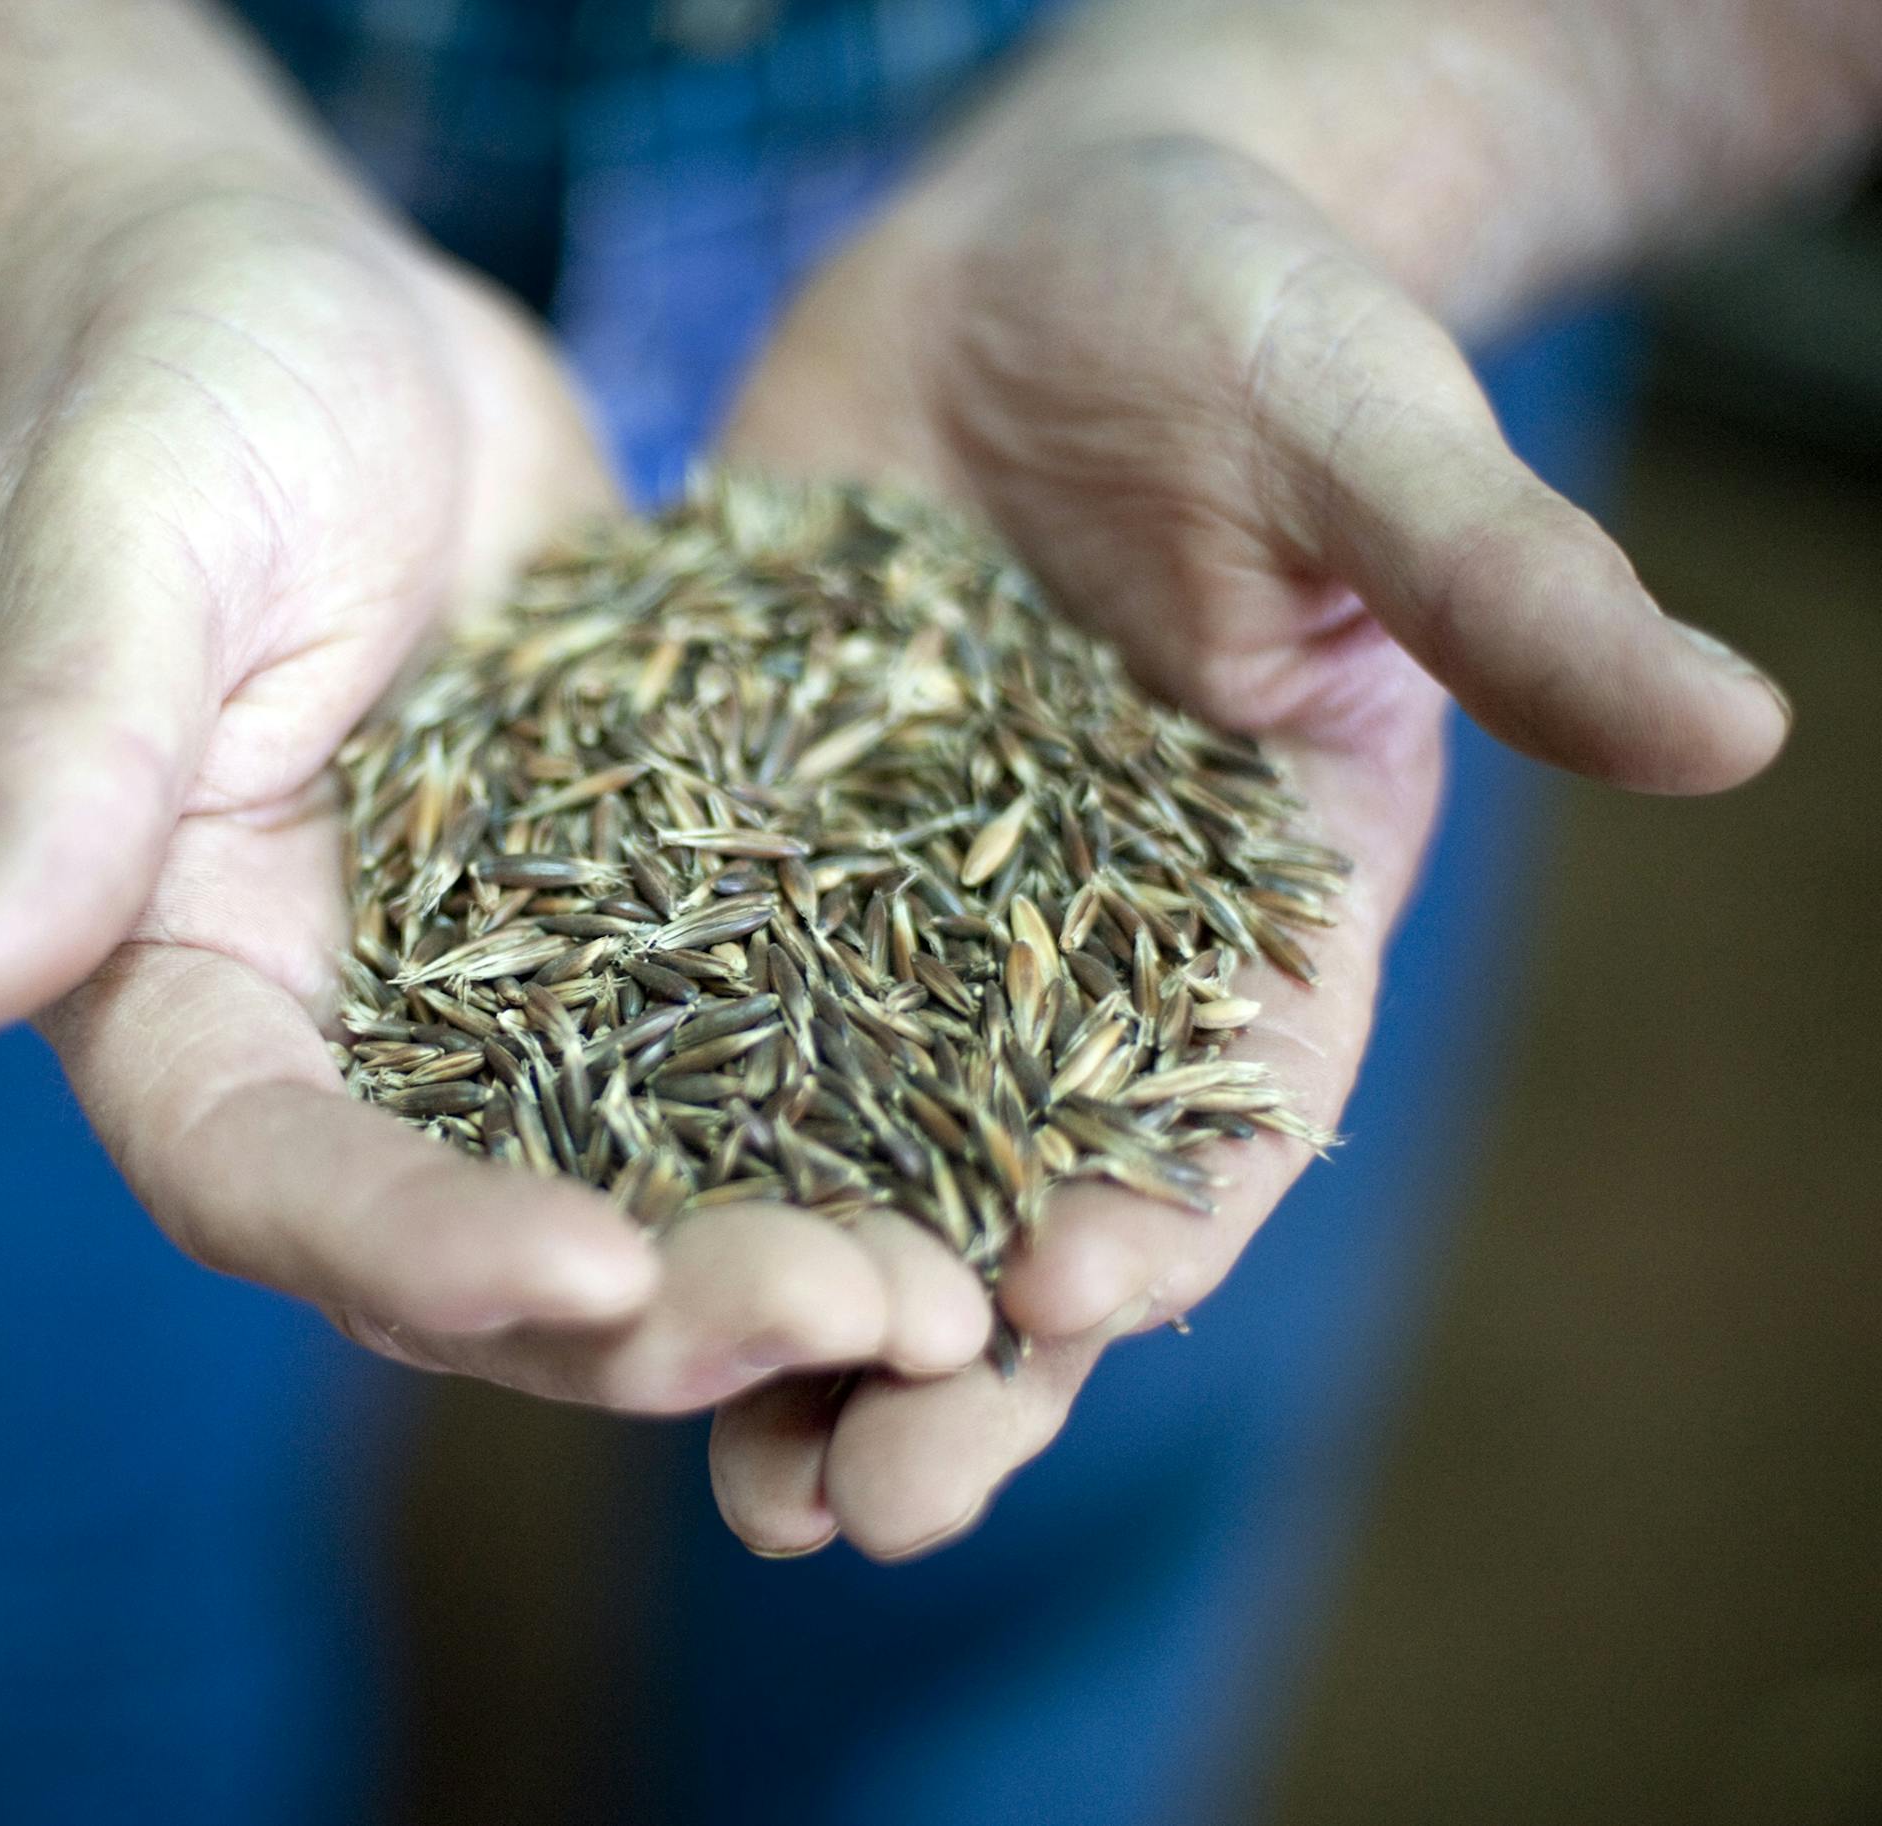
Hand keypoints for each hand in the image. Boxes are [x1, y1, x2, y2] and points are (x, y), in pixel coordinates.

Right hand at [0, 194, 983, 1408]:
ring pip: (654, 1184)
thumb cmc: (169, 405)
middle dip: (678, 1311)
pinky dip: (871, 1108)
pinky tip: (1020, 1136)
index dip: (423, 1246)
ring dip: (803, 1252)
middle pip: (499, 1242)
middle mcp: (356, 1043)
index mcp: (189, 996)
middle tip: (880, 1315)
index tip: (592, 1269)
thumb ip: (54, 767)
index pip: (278, 1180)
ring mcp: (512, 1000)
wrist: (315, 325)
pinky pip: (757, 1046)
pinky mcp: (644, 926)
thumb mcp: (111, 555)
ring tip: (977, 1288)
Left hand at [709, 134, 1789, 1555]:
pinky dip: (632, 1129)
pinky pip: (684, 1008)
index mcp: (1254, 908)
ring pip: (842, 1157)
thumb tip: (1740, 723)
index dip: (1161, 1216)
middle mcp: (1071, 957)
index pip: (1227, 1113)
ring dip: (781, 1319)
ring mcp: (896, 920)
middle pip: (1018, 1197)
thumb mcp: (1366, 440)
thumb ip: (1505, 587)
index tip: (1066, 1296)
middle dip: (950, 1362)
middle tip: (858, 1507)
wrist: (1042, 253)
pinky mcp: (753, 850)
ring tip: (704, 1459)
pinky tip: (555, 1238)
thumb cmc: (1245, 324)